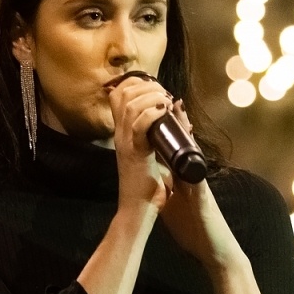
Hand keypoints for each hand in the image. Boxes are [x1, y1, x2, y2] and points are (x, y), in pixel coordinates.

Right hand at [107, 73, 175, 213]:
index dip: (137, 83)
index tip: (157, 88)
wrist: (139, 209)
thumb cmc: (146, 186)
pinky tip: (164, 110)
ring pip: (131, 105)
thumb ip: (156, 136)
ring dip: (152, 97)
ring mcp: (126, 142)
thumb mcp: (151, 154)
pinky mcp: (135, 153)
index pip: (119, 94)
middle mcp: (120, 134)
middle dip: (147, 86)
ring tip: (165, 101)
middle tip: (164, 94)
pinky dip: (153, 113)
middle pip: (123, 93)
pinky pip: (140, 124)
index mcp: (123, 132)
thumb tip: (174, 115)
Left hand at [158, 102, 243, 271]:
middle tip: (172, 101)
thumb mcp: (175, 204)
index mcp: (183, 180)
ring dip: (188, 137)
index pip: (174, 151)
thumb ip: (167, 189)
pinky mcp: (204, 199)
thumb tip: (154, 178)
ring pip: (193, 157)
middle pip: (186, 147)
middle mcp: (193, 178)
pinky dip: (193, 166)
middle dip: (180, 125)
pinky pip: (198, 179)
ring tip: (181, 116)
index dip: (166, 133)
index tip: (158, 113)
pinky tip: (190, 155)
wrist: (213, 248)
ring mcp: (200, 187)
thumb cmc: (194, 228)